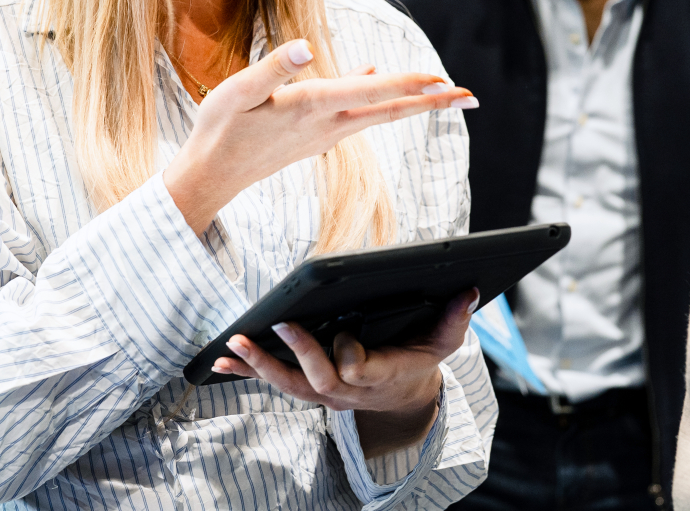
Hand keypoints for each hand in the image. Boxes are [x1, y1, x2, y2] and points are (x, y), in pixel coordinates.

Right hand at [162, 38, 476, 235]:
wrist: (209, 177)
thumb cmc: (218, 131)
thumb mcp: (237, 91)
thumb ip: (275, 67)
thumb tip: (305, 44)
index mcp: (311, 108)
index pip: (371, 93)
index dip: (408, 83)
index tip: (442, 79)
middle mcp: (326, 124)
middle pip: (390, 111)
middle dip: (432, 102)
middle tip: (472, 97)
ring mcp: (323, 134)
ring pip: (378, 115)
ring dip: (413, 103)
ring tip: (443, 93)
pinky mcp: (314, 136)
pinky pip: (356, 114)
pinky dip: (375, 97)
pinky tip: (376, 78)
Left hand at [211, 288, 479, 455]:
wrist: (402, 399)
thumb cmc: (419, 361)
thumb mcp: (444, 343)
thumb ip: (456, 320)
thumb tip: (468, 290)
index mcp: (379, 375)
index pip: (359, 369)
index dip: (351, 355)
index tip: (347, 335)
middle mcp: (347, 391)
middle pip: (316, 379)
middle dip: (297, 352)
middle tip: (278, 325)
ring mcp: (324, 394)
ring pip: (288, 385)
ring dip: (259, 366)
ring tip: (232, 346)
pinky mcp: (308, 389)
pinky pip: (274, 383)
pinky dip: (247, 373)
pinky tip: (220, 362)